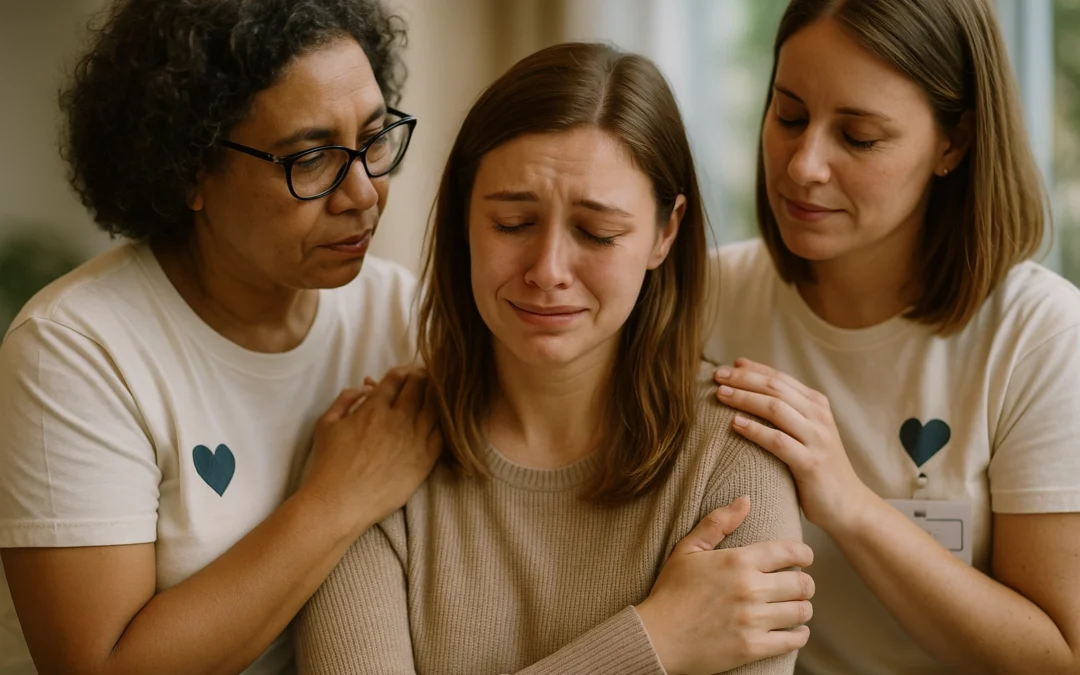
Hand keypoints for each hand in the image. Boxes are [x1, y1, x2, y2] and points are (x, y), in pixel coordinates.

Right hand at [302, 365, 441, 537]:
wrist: (339, 503)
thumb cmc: (328, 466)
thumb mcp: (326, 424)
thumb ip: (344, 400)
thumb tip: (364, 388)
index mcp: (374, 409)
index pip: (396, 378)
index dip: (401, 371)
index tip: (403, 373)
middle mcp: (398, 421)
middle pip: (419, 387)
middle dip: (421, 377)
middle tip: (422, 377)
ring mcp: (415, 440)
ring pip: (435, 407)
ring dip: (436, 395)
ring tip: (436, 393)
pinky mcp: (425, 461)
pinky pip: (442, 433)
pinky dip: (444, 421)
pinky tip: (442, 419)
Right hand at [636, 497, 814, 674]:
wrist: (656, 638)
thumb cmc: (671, 591)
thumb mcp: (687, 549)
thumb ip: (718, 522)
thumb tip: (746, 498)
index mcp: (737, 561)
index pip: (790, 552)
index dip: (804, 554)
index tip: (804, 558)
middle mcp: (750, 588)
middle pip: (802, 583)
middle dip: (805, 583)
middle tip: (800, 586)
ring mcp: (752, 620)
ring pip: (801, 611)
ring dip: (803, 608)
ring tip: (796, 607)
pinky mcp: (753, 647)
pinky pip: (793, 640)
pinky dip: (799, 635)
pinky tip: (794, 630)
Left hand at [714, 358, 874, 531]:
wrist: (848, 505)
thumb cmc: (818, 468)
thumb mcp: (807, 433)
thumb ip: (787, 413)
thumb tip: (751, 392)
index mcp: (817, 404)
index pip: (780, 378)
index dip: (753, 369)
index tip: (729, 366)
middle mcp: (818, 416)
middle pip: (775, 388)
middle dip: (743, 379)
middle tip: (717, 375)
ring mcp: (816, 438)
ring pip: (775, 408)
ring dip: (744, 399)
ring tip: (720, 394)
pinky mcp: (810, 463)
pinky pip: (778, 441)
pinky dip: (755, 430)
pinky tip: (735, 424)